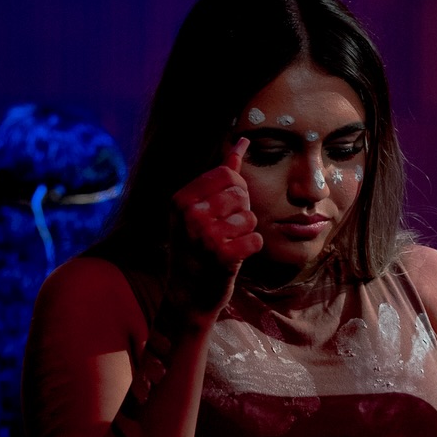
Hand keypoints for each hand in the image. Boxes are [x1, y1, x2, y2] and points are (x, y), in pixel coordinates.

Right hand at [168, 137, 262, 319]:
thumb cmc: (197, 248)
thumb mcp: (200, 208)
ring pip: (250, 218)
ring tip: (225, 246)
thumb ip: (224, 172)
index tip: (222, 210)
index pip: (227, 174)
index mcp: (181, 199)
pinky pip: (256, 240)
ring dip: (245, 234)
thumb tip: (242, 140)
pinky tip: (233, 259)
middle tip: (222, 233)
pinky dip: (250, 251)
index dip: (234, 191)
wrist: (187, 296)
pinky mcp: (223, 257)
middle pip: (241, 194)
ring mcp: (205, 236)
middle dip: (240, 213)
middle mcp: (190, 215)